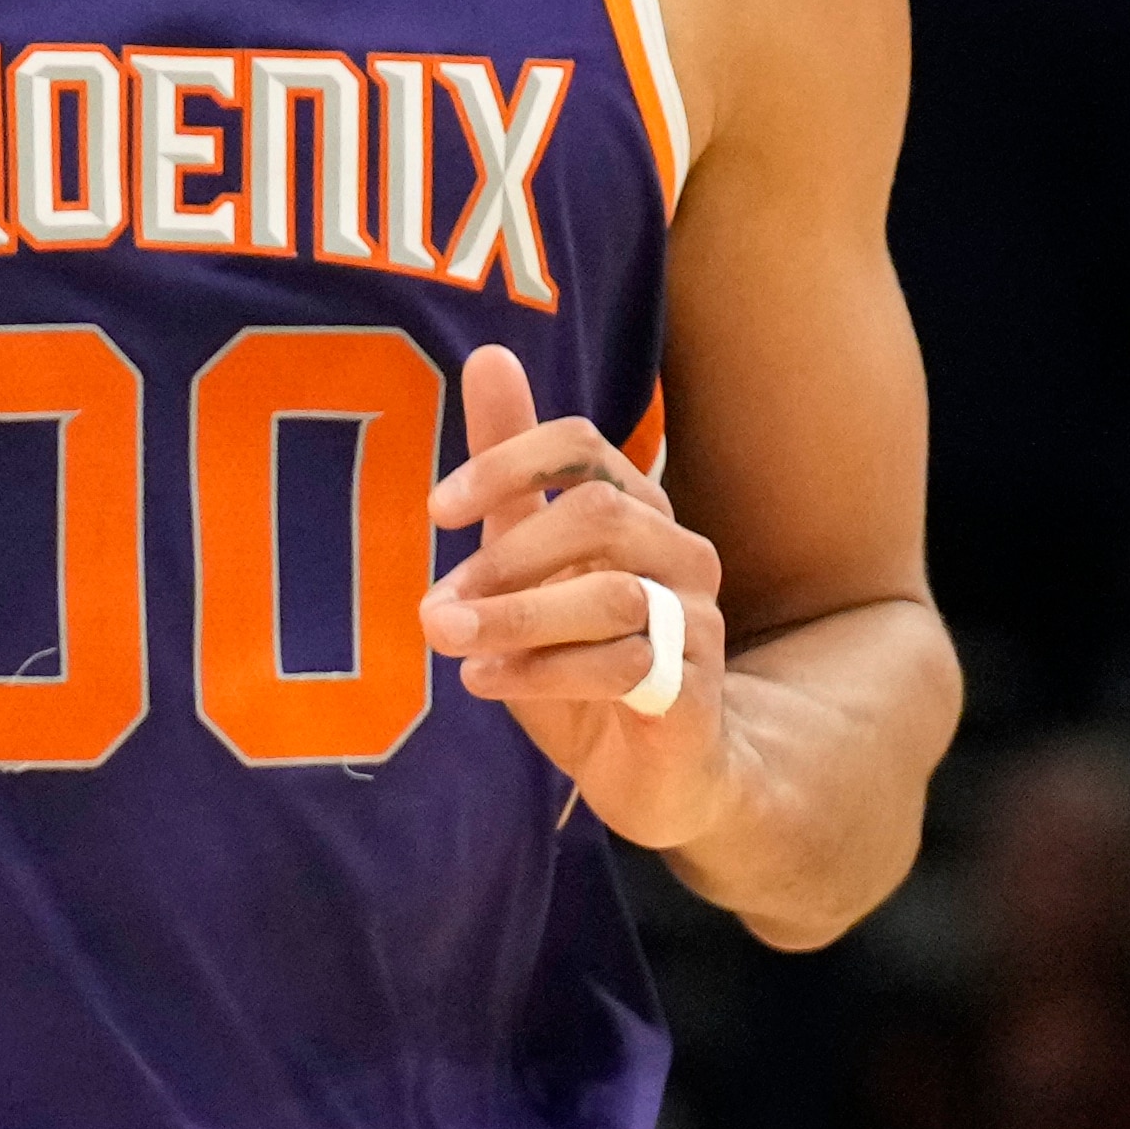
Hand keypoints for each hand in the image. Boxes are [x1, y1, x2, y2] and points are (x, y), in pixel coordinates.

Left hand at [421, 343, 731, 846]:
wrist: (656, 773)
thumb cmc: (581, 657)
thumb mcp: (530, 564)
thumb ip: (512, 476)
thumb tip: (489, 355)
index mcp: (638, 509)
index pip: (583, 447)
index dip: (508, 463)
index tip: (438, 510)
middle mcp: (679, 553)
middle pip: (598, 515)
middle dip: (506, 556)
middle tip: (434, 602)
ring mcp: (695, 623)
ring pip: (609, 596)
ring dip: (513, 617)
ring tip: (446, 640)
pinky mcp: (691, 691)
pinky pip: (620, 668)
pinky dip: (541, 673)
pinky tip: (483, 683)